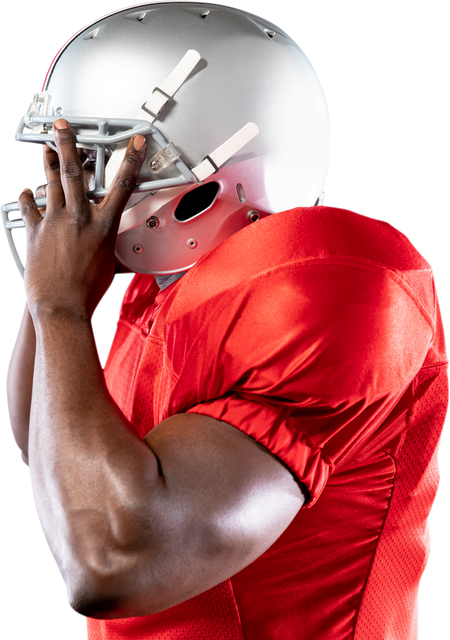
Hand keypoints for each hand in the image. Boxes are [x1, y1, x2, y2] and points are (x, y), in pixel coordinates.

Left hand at [17, 119, 146, 319]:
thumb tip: (110, 251)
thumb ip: (108, 250)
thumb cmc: (88, 293)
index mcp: (104, 227)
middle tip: (63, 126)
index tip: (135, 143)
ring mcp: (55, 223)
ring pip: (51, 184)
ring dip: (48, 163)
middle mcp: (79, 219)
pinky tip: (24, 189)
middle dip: (69, 145)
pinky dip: (26, 196)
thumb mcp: (109, 268)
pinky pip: (29, 207)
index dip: (131, 161)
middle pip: (75, 173)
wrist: (61, 307)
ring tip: (47, 148)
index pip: (123, 186)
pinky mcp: (35, 232)